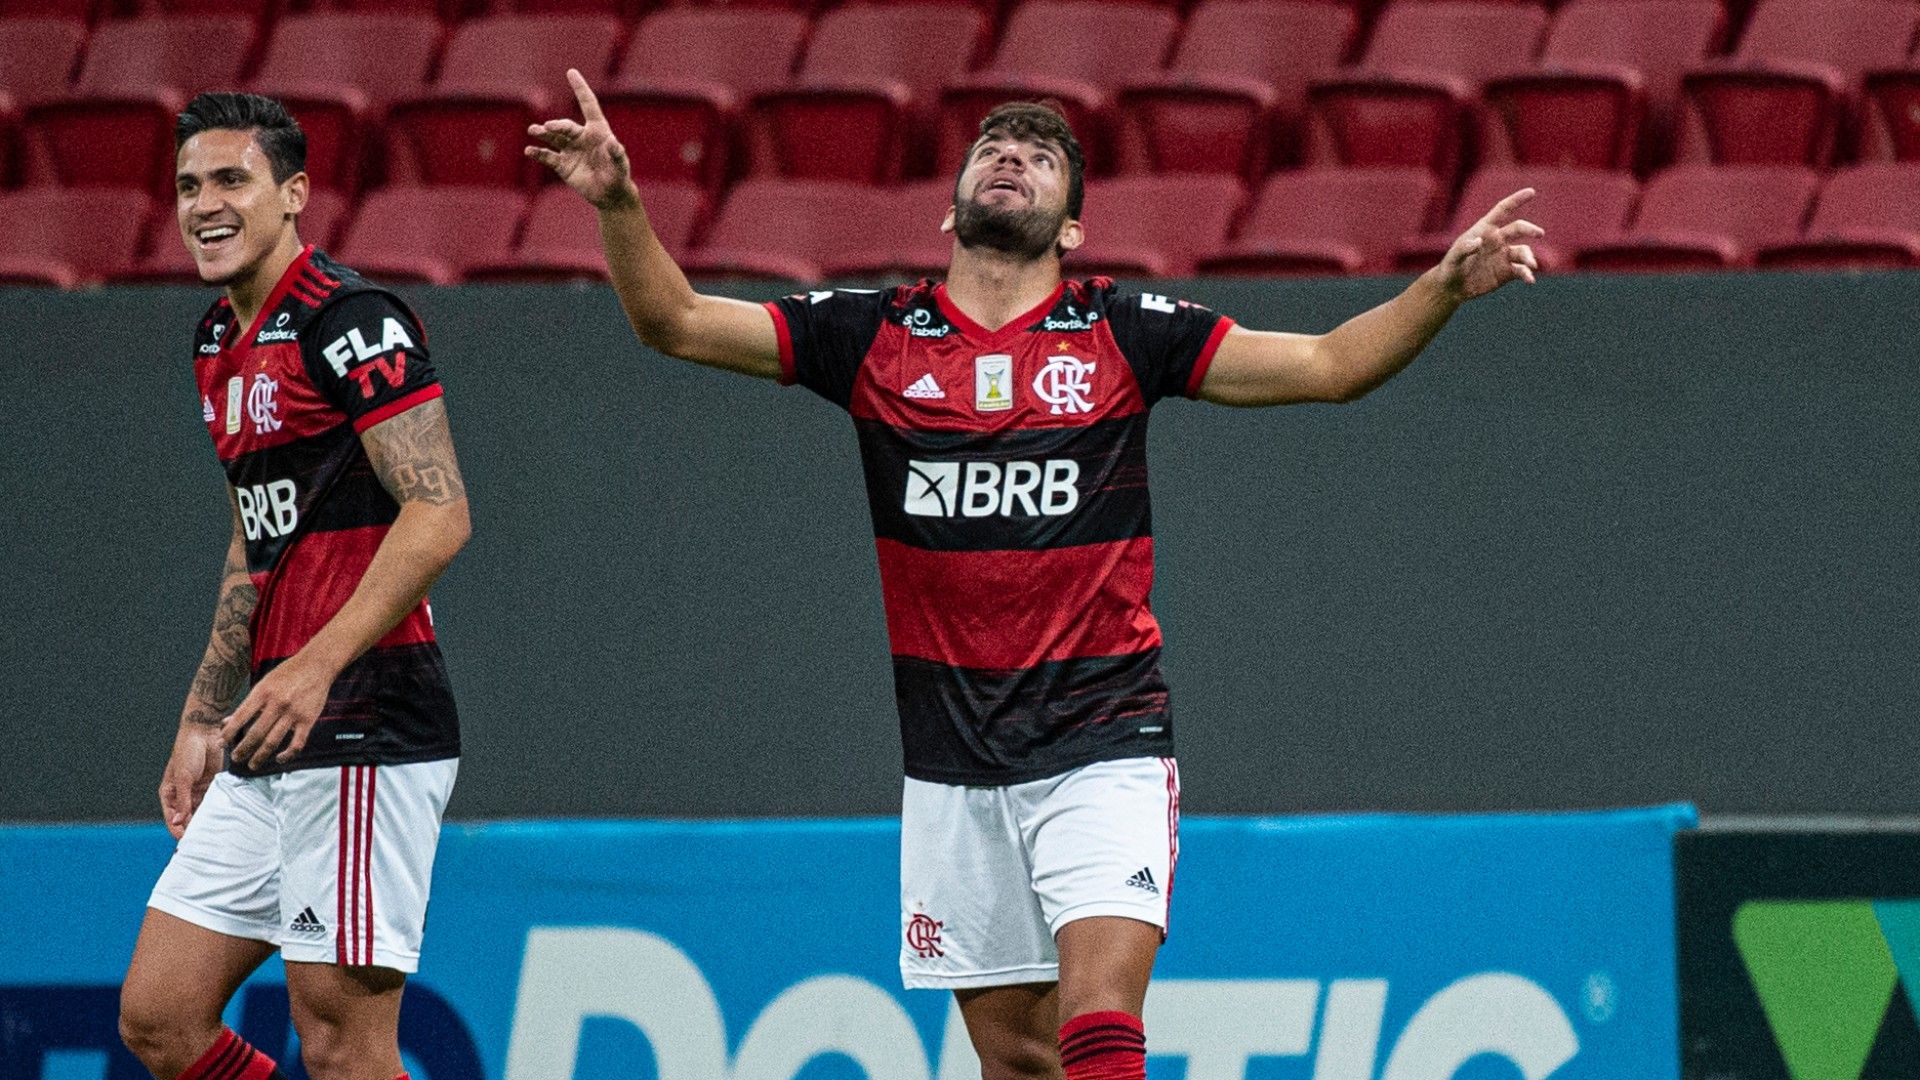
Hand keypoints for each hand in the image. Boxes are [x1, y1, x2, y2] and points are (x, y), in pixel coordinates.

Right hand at [159, 722, 223, 838]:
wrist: (204, 733)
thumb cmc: (187, 752)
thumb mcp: (183, 778)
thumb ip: (182, 800)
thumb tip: (178, 821)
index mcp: (169, 793)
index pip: (172, 818)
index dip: (178, 830)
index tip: (187, 841)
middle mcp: (182, 795)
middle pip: (187, 817)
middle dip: (194, 827)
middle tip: (204, 839)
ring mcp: (197, 791)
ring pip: (201, 811)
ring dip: (206, 819)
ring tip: (215, 831)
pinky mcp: (211, 785)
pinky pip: (213, 801)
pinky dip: (216, 808)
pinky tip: (222, 817)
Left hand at [222, 653, 334, 770]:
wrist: (316, 664)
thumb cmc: (287, 674)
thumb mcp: (263, 684)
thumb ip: (248, 705)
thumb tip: (227, 722)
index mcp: (262, 693)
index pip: (240, 717)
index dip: (229, 733)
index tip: (221, 744)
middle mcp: (276, 704)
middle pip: (255, 734)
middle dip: (243, 749)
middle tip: (236, 758)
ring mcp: (293, 713)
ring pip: (273, 742)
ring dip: (260, 756)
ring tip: (252, 765)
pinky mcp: (308, 720)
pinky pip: (297, 743)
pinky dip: (288, 755)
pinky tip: (280, 759)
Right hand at [526, 68, 638, 210]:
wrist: (609, 195)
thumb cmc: (618, 176)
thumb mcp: (621, 166)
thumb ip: (617, 154)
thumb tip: (614, 143)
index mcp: (597, 131)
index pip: (588, 105)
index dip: (580, 88)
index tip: (571, 72)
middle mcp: (581, 137)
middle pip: (566, 126)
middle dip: (557, 125)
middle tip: (548, 127)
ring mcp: (570, 150)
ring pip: (553, 138)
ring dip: (542, 133)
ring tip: (533, 130)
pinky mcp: (562, 164)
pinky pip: (547, 156)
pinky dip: (538, 153)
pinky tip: (529, 151)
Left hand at [1436, 188, 1544, 301]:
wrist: (1452, 288)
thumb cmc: (1450, 268)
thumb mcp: (1453, 258)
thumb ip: (1464, 248)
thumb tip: (1479, 242)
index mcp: (1485, 229)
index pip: (1503, 210)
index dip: (1516, 200)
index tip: (1531, 192)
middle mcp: (1498, 240)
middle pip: (1518, 229)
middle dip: (1530, 229)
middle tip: (1539, 233)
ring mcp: (1504, 256)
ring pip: (1523, 251)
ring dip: (1529, 257)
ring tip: (1531, 265)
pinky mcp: (1507, 272)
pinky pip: (1522, 270)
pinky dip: (1527, 274)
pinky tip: (1529, 279)